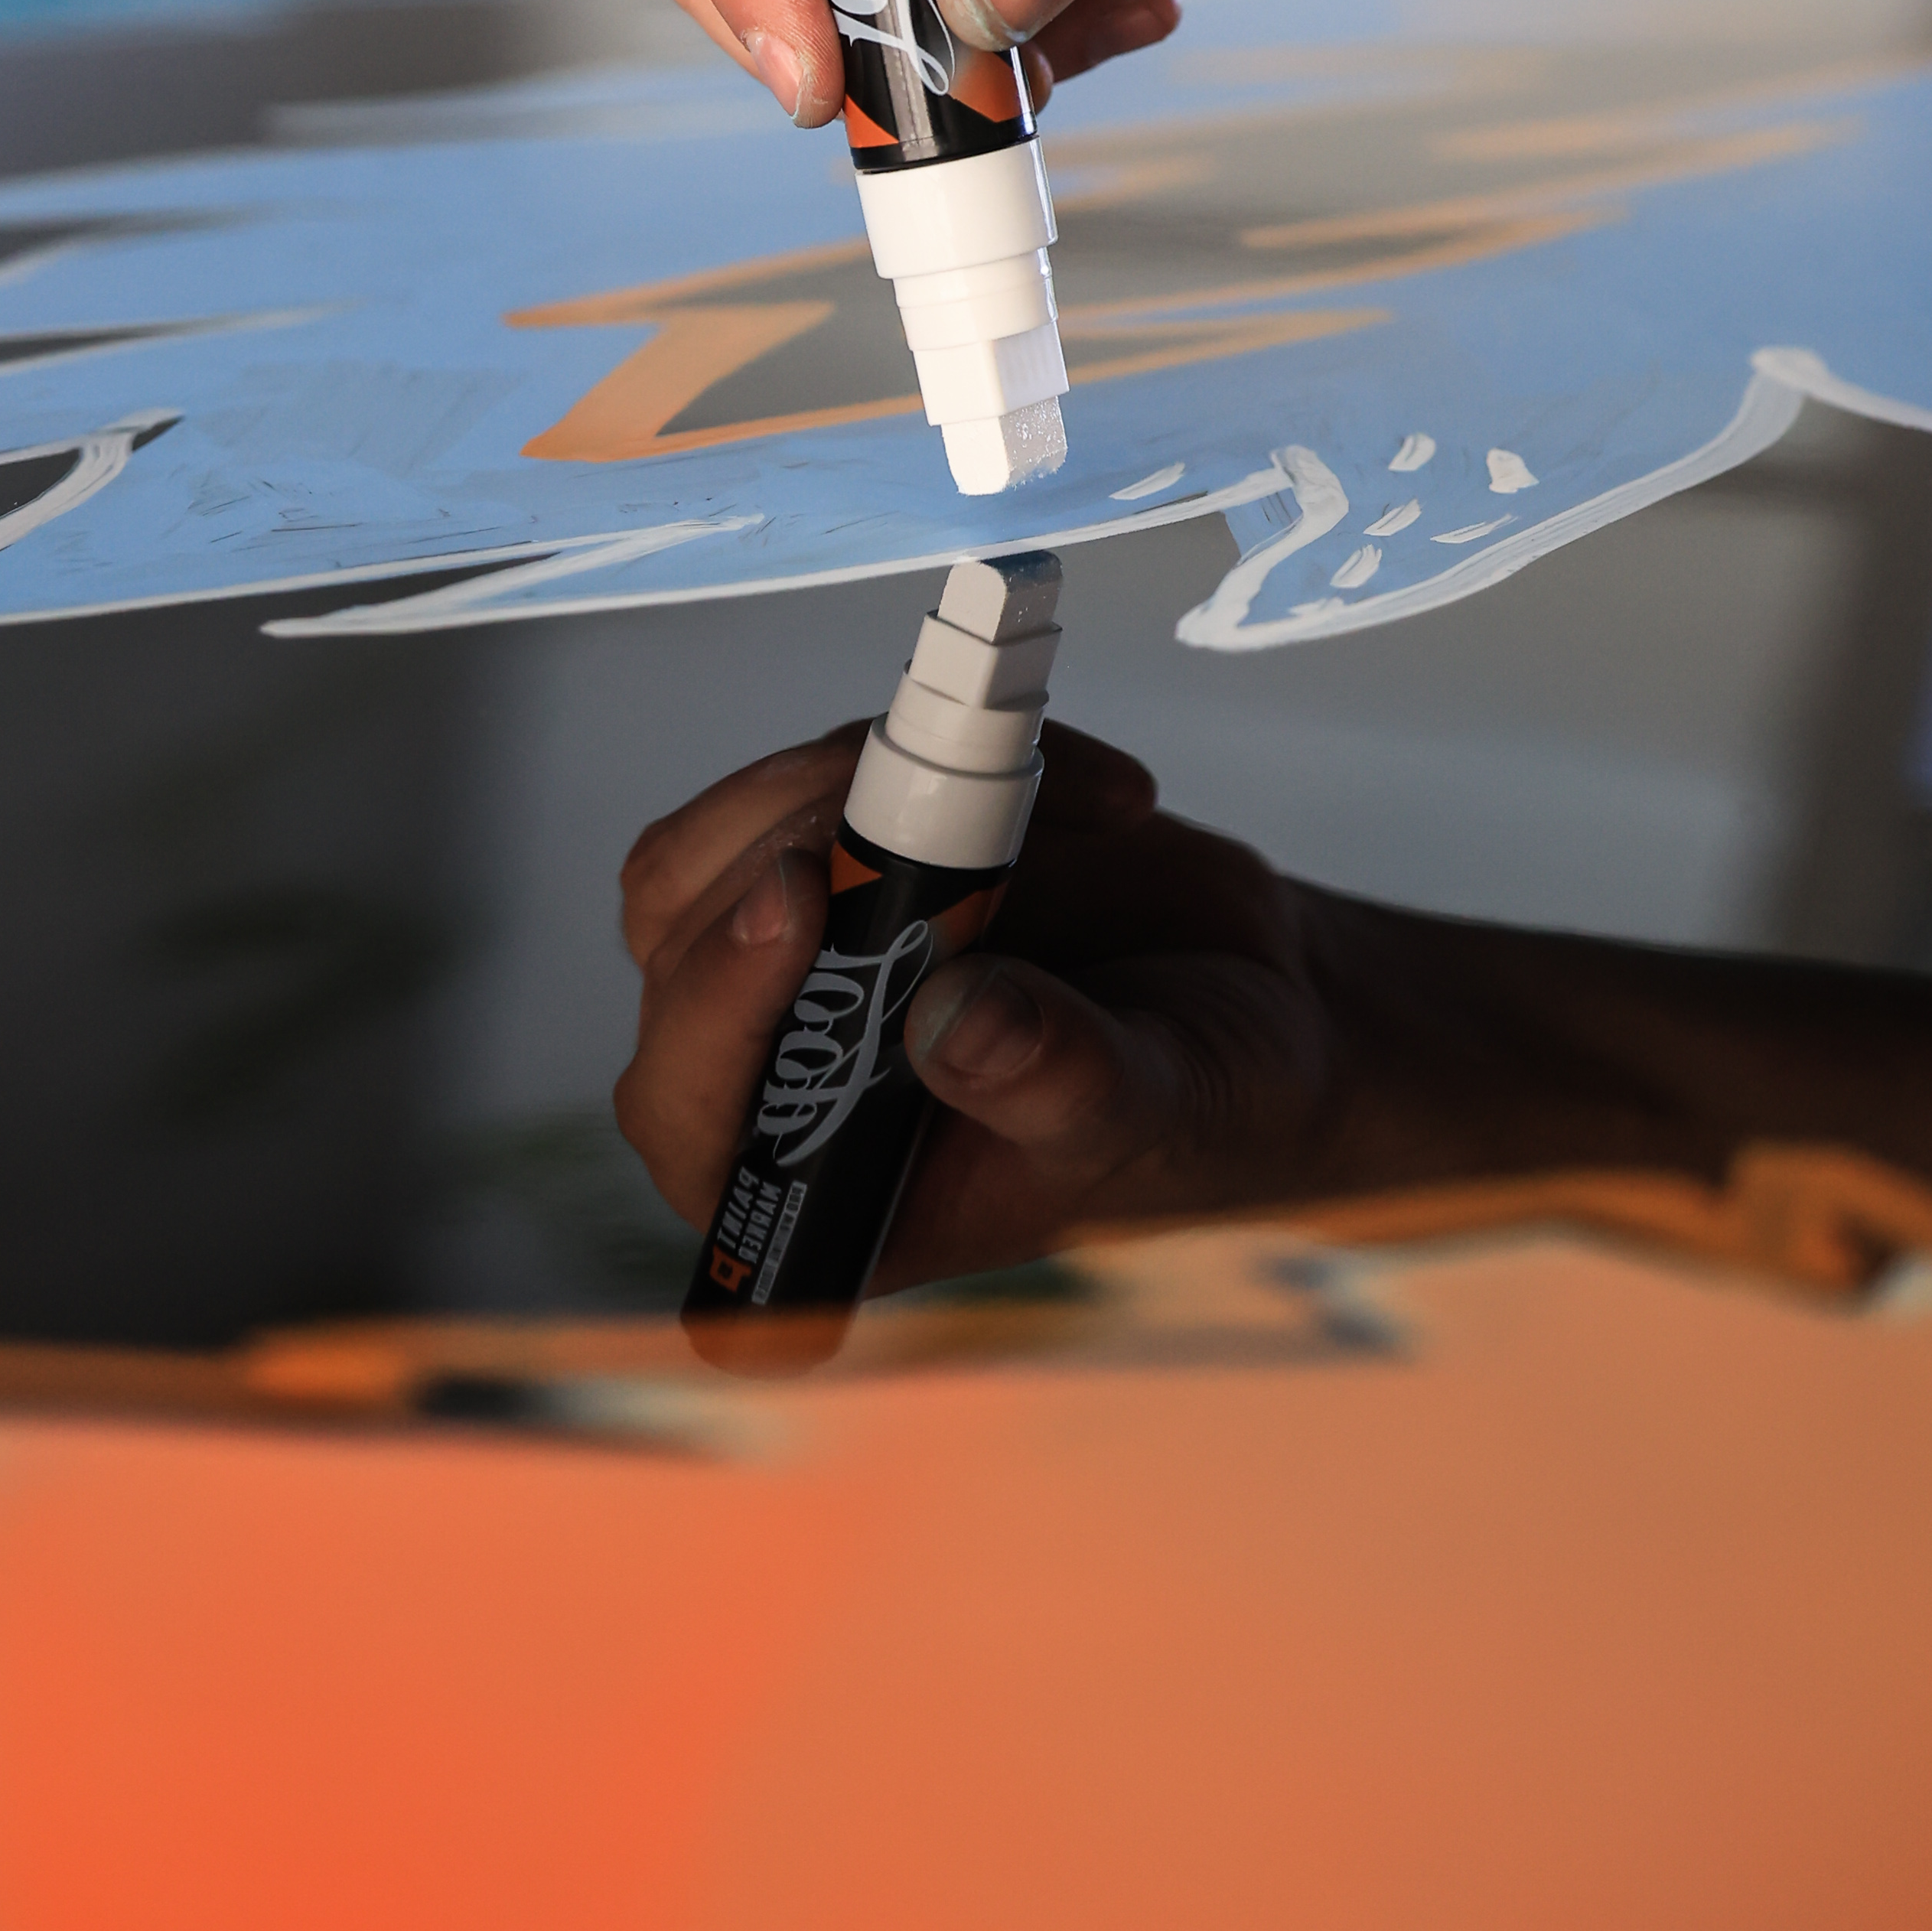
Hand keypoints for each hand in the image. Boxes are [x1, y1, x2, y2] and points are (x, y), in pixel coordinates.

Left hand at [615, 717, 1343, 1290]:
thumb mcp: (1154, 1110)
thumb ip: (1056, 1079)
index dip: (715, 1001)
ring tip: (1034, 797)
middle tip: (929, 804)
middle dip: (795, 848)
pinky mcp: (846, 852)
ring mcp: (802, 954)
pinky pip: (830, 771)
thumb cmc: (1192, 1104)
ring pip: (725, 839)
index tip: (794, 896)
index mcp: (814, 1182)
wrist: (1248, 1011)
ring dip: (855, 783)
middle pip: (682, 937)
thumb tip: (950, 1023)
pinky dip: (935, 748)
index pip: (687, 1103)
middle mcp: (778, 1070)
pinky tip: (1084, 792)